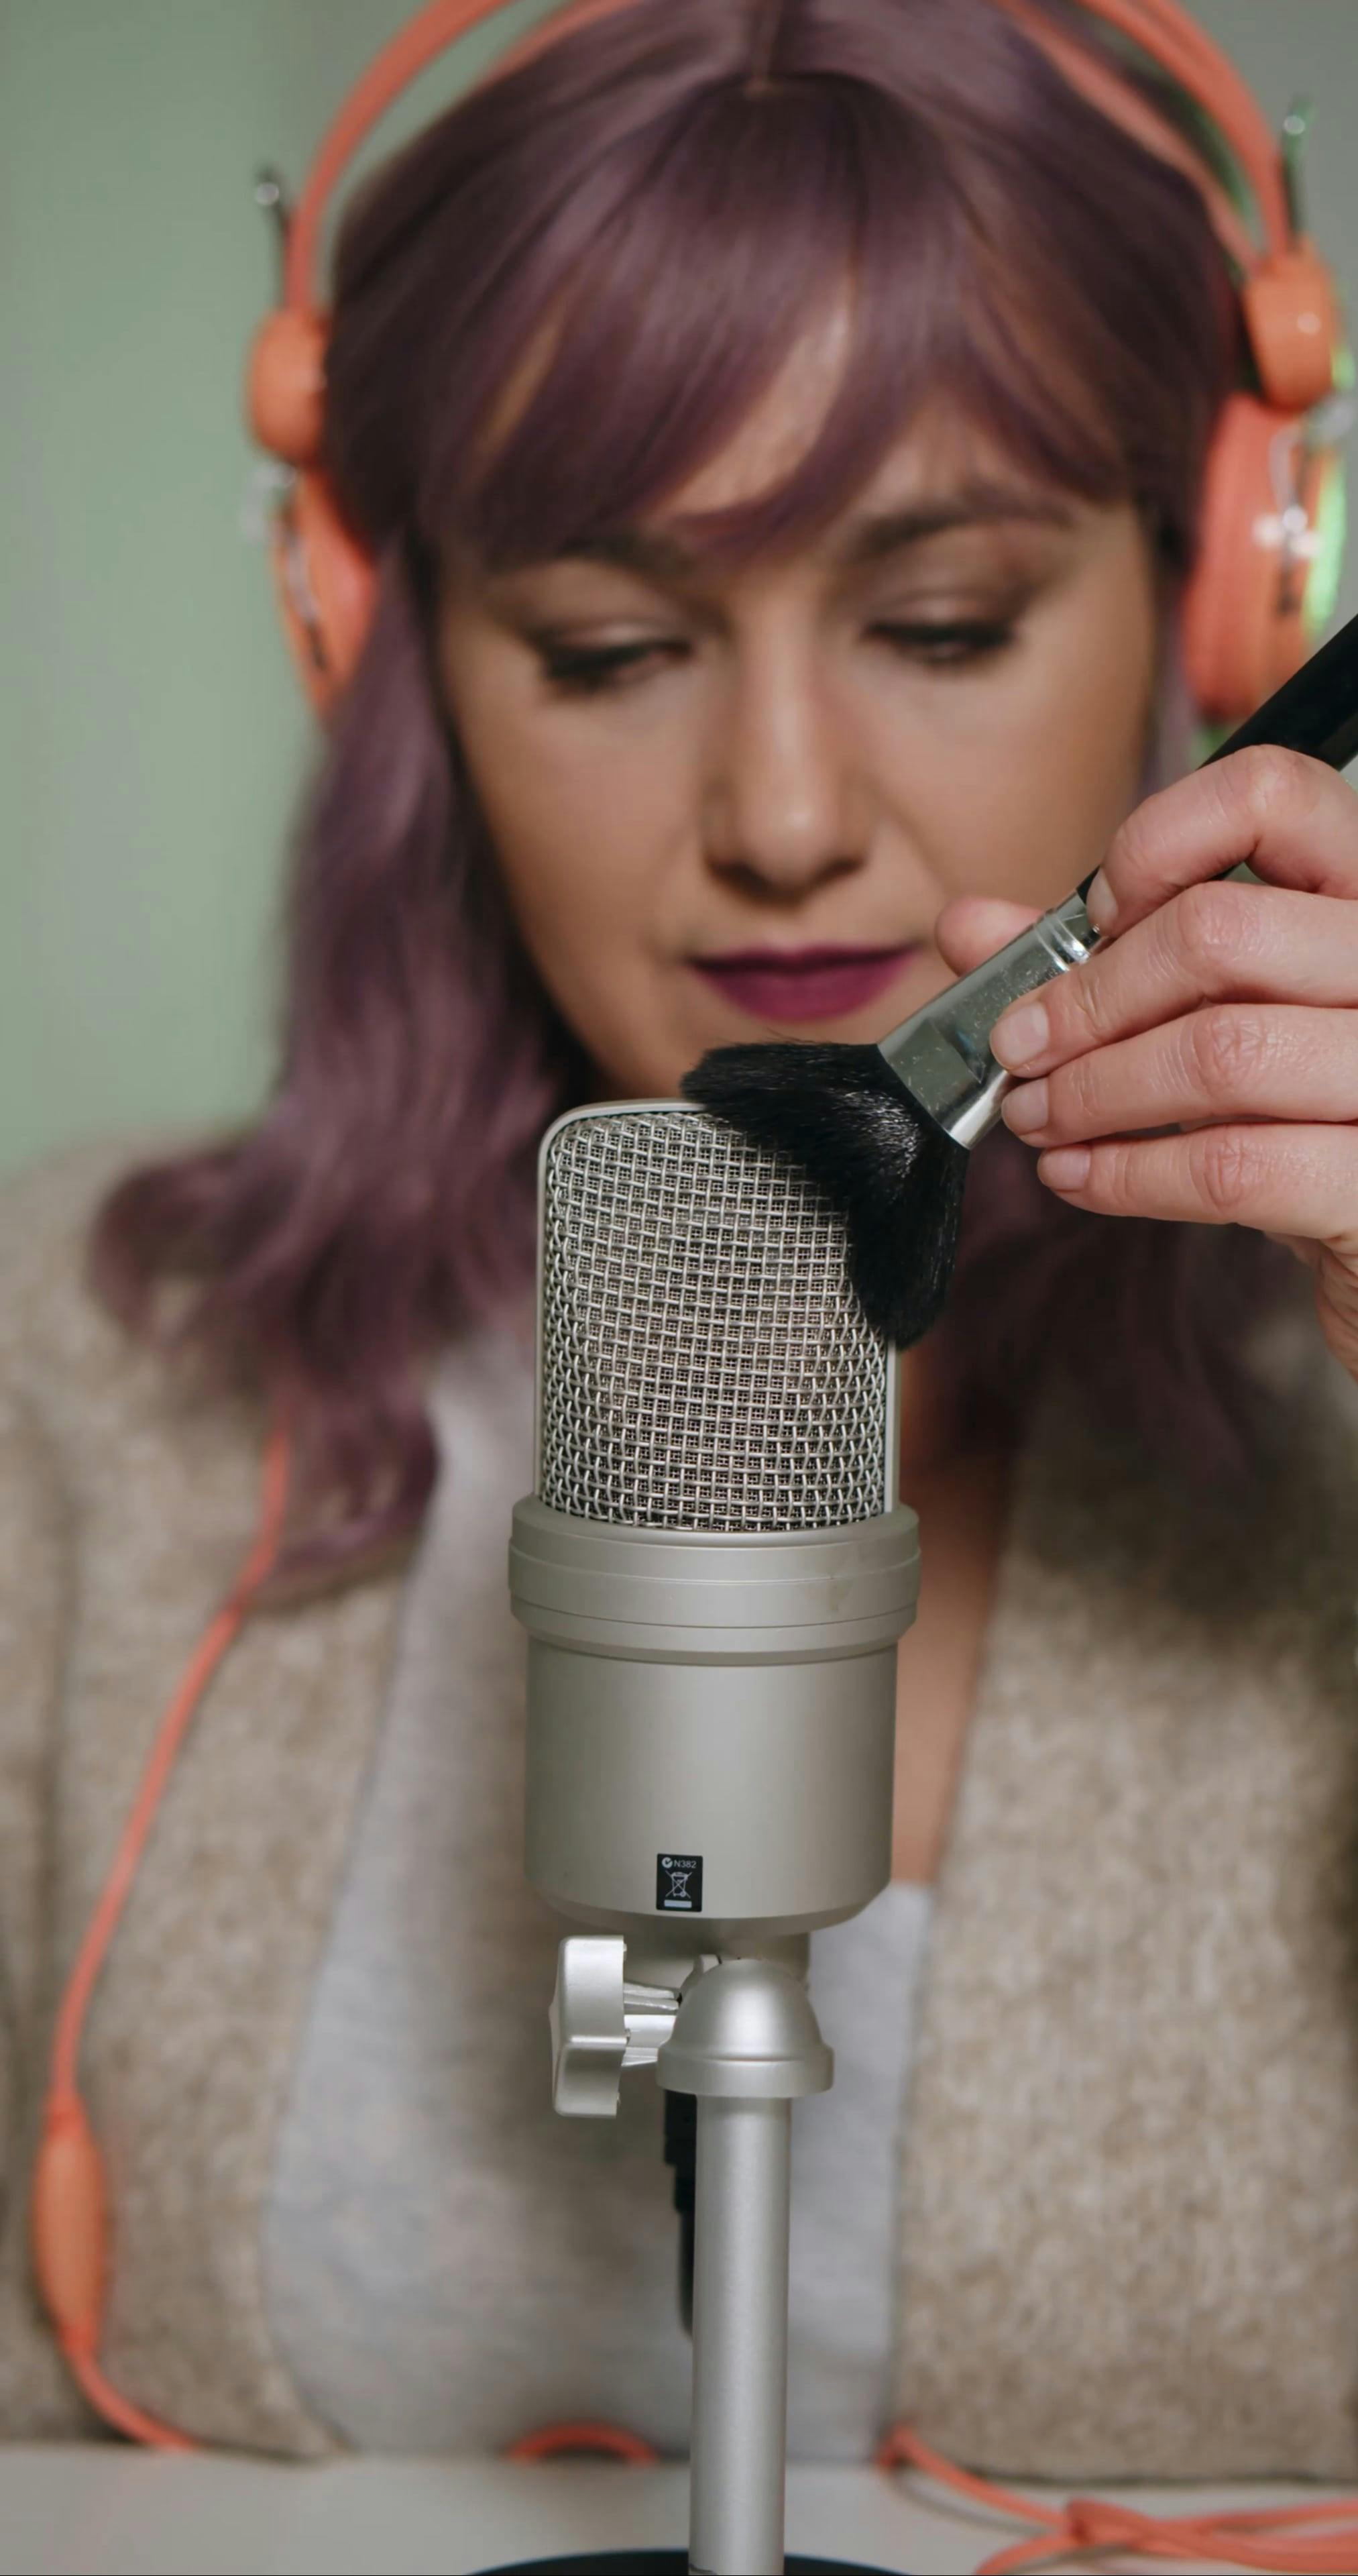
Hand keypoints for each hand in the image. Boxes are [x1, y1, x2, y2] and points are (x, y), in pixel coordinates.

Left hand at [936, 748, 1357, 1386]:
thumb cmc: (1300, 1111)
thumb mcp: (1209, 1016)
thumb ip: (1099, 962)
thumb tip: (968, 925)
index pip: (1273, 795)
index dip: (1162, 842)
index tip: (1096, 914)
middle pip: (1219, 931)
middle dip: (1087, 999)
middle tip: (1021, 1049)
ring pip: (1220, 1054)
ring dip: (1093, 1092)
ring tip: (1038, 1118)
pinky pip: (1234, 1167)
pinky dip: (1129, 1174)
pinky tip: (1079, 1176)